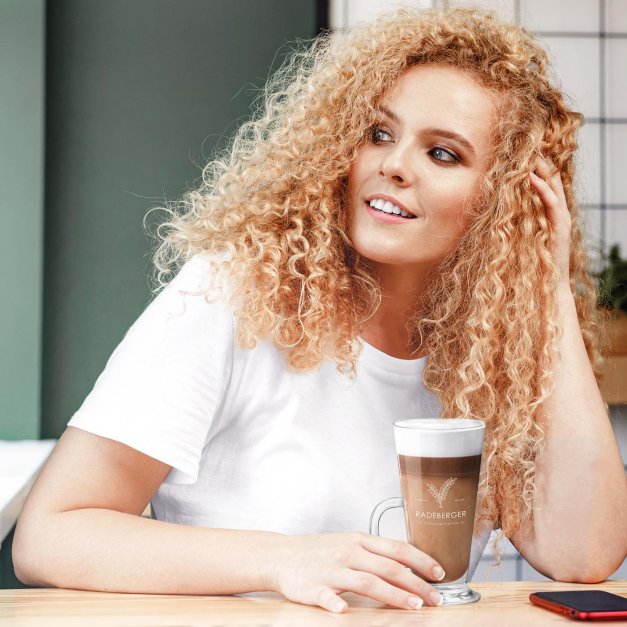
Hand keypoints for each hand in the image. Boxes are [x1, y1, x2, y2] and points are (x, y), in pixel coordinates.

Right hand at [268, 532, 444, 612]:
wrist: (282, 555)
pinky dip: (335, 603)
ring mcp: (331, 569)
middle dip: (416, 583)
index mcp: (359, 541)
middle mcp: (349, 552)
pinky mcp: (313, 586)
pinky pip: (326, 596)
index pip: (396, 548)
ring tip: (412, 606)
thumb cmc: (321, 552)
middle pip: (388, 567)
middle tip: (434, 599)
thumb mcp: (350, 544)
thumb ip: (376, 553)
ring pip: (366, 581)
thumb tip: (409, 566)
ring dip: (391, 594)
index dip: (421, 560)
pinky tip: (345, 612)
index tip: (439, 573)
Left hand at [529, 155, 571, 286]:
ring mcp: (561, 220)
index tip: (524, 151)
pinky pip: (552, 204)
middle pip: (552, 180)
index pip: (546, 183)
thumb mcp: (521, 237)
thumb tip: (500, 211)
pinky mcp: (560, 228)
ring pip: (554, 188)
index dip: (537, 167)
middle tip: (531, 144)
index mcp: (549, 214)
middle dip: (542, 162)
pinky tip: (533, 178)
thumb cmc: (532, 264)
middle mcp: (558, 214)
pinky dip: (543, 190)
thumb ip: (517, 222)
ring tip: (532, 154)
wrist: (547, 286)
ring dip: (543, 170)